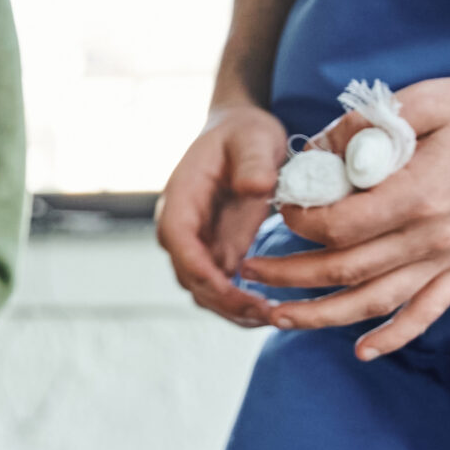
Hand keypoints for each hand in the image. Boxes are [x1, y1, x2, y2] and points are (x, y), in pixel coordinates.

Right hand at [156, 103, 287, 325]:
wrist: (238, 135)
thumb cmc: (243, 133)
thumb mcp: (253, 137)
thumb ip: (254, 161)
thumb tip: (255, 188)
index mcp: (181, 198)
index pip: (179, 242)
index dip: (202, 271)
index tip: (235, 289)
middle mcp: (181, 227)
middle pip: (189, 276)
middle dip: (223, 300)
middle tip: (265, 312)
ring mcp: (196, 243)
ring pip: (202, 290)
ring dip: (231, 309)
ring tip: (270, 316)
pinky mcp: (214, 252)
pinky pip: (220, 287)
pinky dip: (239, 303)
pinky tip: (268, 309)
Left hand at [247, 76, 449, 359]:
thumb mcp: (427, 98)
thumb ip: (367, 123)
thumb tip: (318, 148)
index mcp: (421, 193)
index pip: (341, 226)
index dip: (300, 223)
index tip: (280, 209)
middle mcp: (435, 236)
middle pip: (347, 270)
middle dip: (290, 275)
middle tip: (249, 270)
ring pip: (378, 302)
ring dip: (323, 316)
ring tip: (278, 318)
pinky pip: (429, 311)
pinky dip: (396, 336)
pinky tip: (363, 351)